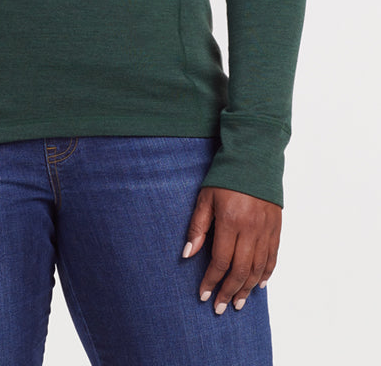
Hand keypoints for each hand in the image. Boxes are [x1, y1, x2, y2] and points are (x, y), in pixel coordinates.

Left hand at [182, 186, 280, 314]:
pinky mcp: (276, 228)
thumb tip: (188, 254)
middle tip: (221, 307)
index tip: (204, 295)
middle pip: (241, 270)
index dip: (212, 280)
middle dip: (229, 291)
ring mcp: (266, 230)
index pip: (221, 261)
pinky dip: (266, 274)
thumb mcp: (205, 197)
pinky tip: (259, 286)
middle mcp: (251, 229)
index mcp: (231, 221)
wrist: (254, 158)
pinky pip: (273, 257)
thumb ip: (198, 226)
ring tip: (238, 302)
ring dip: (248, 289)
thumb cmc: (225, 177)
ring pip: (258, 268)